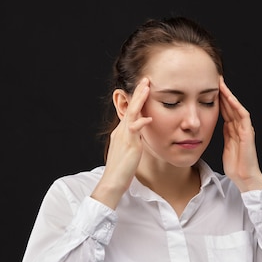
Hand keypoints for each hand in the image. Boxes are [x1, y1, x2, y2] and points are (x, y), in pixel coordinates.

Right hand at [91, 78, 152, 208]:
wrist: (112, 182)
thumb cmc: (121, 171)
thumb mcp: (128, 152)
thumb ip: (134, 142)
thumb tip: (140, 137)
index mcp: (120, 133)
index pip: (129, 112)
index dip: (137, 99)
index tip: (144, 88)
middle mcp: (121, 132)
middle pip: (130, 108)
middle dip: (138, 93)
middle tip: (146, 80)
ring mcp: (124, 137)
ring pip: (131, 113)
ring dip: (140, 99)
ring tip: (147, 87)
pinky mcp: (129, 145)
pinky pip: (134, 130)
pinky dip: (141, 122)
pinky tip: (149, 117)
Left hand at [219, 76, 261, 191]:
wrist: (245, 177)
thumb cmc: (236, 166)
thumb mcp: (226, 147)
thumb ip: (225, 135)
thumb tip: (220, 125)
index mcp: (234, 130)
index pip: (226, 111)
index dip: (218, 100)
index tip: (209, 89)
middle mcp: (240, 127)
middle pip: (231, 106)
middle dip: (223, 93)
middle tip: (215, 79)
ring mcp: (245, 129)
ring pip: (236, 107)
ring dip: (229, 95)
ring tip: (221, 84)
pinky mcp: (247, 133)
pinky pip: (242, 116)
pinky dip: (236, 106)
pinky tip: (230, 98)